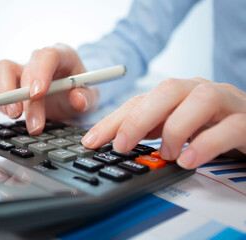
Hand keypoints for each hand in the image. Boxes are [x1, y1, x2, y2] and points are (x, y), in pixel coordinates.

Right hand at [0, 43, 98, 134]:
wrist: (68, 98)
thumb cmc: (78, 93)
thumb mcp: (90, 98)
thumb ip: (87, 98)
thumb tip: (77, 99)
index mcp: (63, 55)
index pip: (48, 55)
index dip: (40, 72)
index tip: (37, 94)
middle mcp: (40, 60)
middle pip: (25, 68)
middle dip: (23, 96)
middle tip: (26, 119)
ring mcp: (22, 68)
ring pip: (2, 69)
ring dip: (3, 94)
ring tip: (13, 115)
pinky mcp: (9, 80)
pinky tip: (6, 112)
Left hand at [82, 77, 245, 168]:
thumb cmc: (209, 124)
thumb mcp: (172, 125)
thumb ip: (149, 130)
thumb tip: (115, 141)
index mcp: (175, 94)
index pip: (138, 101)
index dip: (112, 120)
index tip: (91, 141)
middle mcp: (197, 91)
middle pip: (166, 91)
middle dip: (138, 119)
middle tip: (121, 145)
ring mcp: (224, 102)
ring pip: (200, 100)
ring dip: (175, 129)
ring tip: (167, 154)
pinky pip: (229, 127)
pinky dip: (206, 144)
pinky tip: (189, 160)